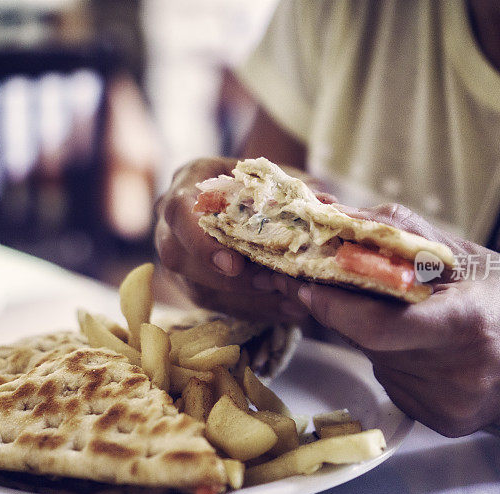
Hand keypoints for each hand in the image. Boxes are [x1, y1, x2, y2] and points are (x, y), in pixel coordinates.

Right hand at [154, 157, 308, 320]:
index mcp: (189, 181)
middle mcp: (172, 219)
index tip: (234, 265)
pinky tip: (286, 309)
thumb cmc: (263, 183)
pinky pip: (213, 303)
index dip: (201, 242)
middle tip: (271, 283)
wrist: (252, 195)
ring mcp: (177, 253)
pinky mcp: (189, 281)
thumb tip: (328, 204)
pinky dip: (251, 309)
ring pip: (195, 287)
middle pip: (178, 257)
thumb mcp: (280, 178)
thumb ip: (299, 190)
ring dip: (243, 299)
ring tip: (288, 301)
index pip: (178, 211)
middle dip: (225, 278)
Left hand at [276, 203, 499, 437]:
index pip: (378, 326)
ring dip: (375, 337)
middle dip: (351, 314)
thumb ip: (400, 232)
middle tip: (341, 287)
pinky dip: (394, 360)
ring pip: (379, 364)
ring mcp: (450, 405)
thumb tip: (337, 212)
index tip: (307, 285)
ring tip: (409, 316)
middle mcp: (458, 374)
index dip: (335, 307)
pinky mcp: (444, 423)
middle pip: (372, 344)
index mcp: (466, 325)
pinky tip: (423, 347)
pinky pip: (395, 383)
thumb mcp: (466, 253)